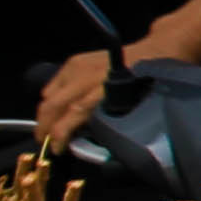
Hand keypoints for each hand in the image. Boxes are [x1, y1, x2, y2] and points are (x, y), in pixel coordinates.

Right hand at [37, 24, 200, 142]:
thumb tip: (85, 141)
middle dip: (44, 127)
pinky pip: (53, 84)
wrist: (155, 51)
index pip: (73, 112)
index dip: (60, 134)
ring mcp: (79, 65)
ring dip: (46, 115)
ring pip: (49, 95)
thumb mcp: (133, 107)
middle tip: (44, 143)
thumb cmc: (149, 84)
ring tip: (49, 130)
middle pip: (53, 104)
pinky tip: (57, 111)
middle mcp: (88, 74)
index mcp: (105, 88)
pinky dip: (51, 100)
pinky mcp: (74, 60)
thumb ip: (107, 123)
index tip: (57, 150)